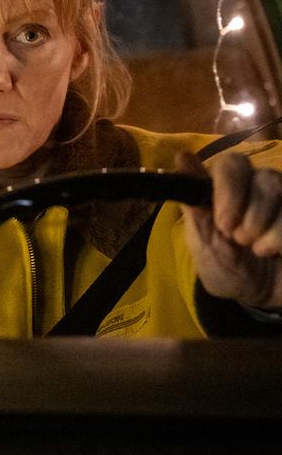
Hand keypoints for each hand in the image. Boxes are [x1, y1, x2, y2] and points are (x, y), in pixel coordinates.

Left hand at [184, 152, 281, 310]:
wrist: (260, 298)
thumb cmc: (228, 269)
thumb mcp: (204, 241)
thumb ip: (195, 201)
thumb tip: (182, 155)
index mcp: (231, 189)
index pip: (233, 164)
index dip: (229, 190)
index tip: (223, 223)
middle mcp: (264, 187)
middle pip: (265, 176)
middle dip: (250, 214)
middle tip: (240, 240)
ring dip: (266, 232)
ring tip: (259, 251)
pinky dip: (280, 242)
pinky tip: (278, 253)